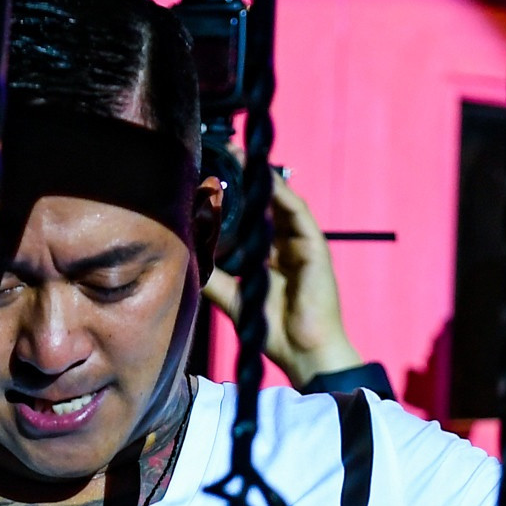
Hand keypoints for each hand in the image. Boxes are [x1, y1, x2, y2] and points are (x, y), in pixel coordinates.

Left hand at [201, 172, 364, 384]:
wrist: (304, 351)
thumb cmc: (273, 330)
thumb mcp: (234, 297)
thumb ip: (215, 277)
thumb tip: (190, 258)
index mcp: (270, 258)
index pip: (251, 220)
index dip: (233, 199)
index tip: (210, 179)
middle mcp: (287, 246)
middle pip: (265, 205)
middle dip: (245, 179)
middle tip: (222, 154)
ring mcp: (302, 245)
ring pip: (280, 202)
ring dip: (261, 178)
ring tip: (239, 157)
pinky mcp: (315, 246)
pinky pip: (297, 212)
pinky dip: (281, 193)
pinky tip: (263, 178)